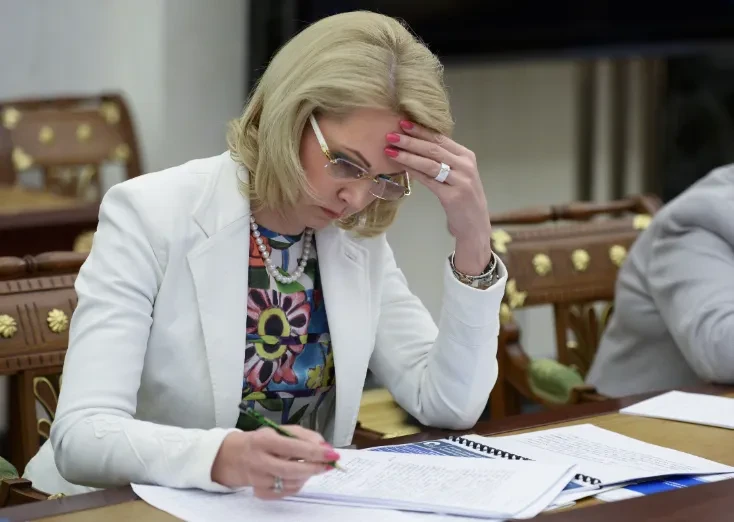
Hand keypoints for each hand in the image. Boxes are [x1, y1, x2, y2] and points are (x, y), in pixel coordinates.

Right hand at [210, 426, 339, 498]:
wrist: (234, 457)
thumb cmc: (262, 441)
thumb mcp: (279, 430)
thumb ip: (303, 435)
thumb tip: (324, 446)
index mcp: (265, 440)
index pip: (295, 447)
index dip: (317, 452)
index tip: (333, 453)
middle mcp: (260, 460)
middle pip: (293, 469)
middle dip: (315, 468)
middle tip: (329, 465)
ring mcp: (259, 479)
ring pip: (292, 483)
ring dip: (308, 475)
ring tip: (312, 467)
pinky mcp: (260, 492)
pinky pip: (286, 492)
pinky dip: (297, 484)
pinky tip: (298, 476)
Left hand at [385, 120, 492, 274]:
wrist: (475, 225)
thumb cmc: (463, 198)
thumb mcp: (458, 174)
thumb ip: (444, 160)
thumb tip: (416, 144)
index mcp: (467, 156)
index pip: (440, 139)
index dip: (420, 130)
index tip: (403, 123)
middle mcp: (466, 166)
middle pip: (433, 149)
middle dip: (410, 140)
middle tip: (391, 134)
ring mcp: (461, 181)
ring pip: (430, 163)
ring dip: (408, 155)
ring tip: (391, 150)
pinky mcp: (453, 196)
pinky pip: (429, 181)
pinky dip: (414, 172)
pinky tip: (401, 166)